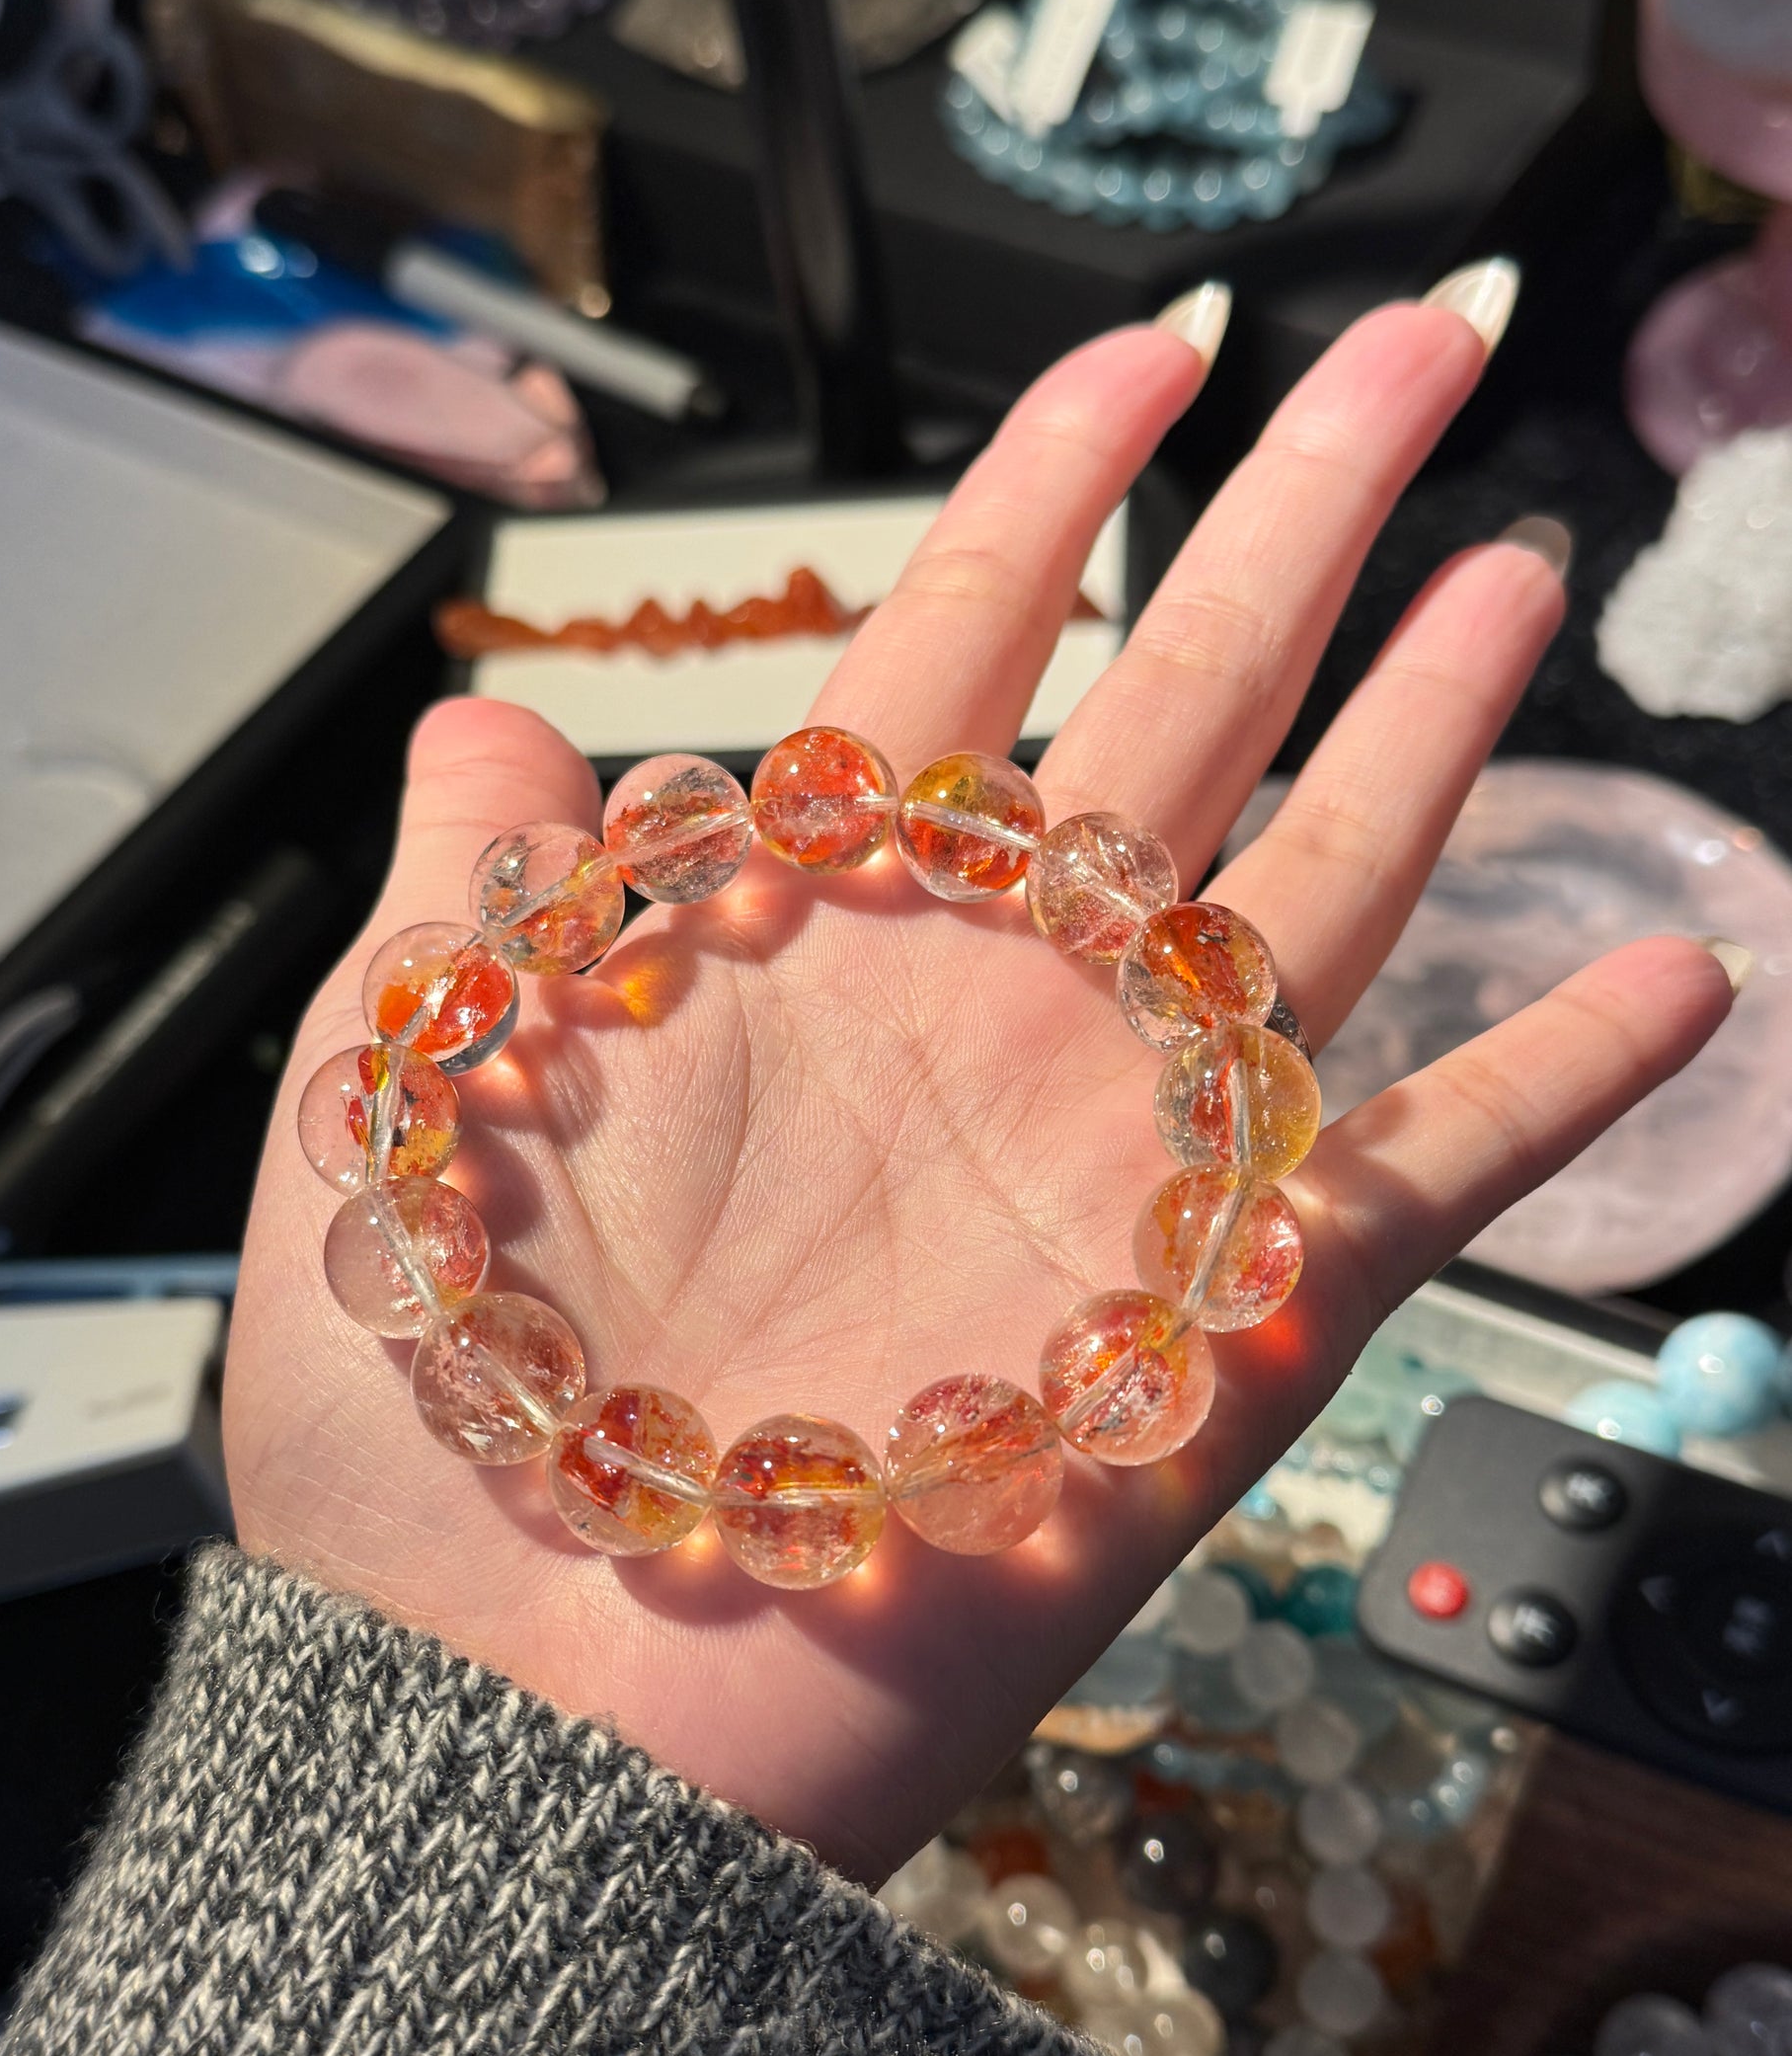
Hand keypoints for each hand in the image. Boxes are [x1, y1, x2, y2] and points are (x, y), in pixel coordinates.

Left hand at [226, 296, 1731, 1882]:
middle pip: (1189, 710)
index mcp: (809, 941)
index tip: (1159, 344)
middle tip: (1419, 344)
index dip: (1062, 479)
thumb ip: (465, 892)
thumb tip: (497, 715)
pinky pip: (1428, 1180)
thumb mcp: (392, 1099)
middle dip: (1304, 516)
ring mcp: (1120, 1162)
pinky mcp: (1223, 1330)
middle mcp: (990, 1017)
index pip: (961, 639)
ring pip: (1324, 893)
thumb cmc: (436, 1427)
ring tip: (1517, 575)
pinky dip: (1558, 1085)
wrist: (534, 1712)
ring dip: (1435, 733)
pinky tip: (1683, 970)